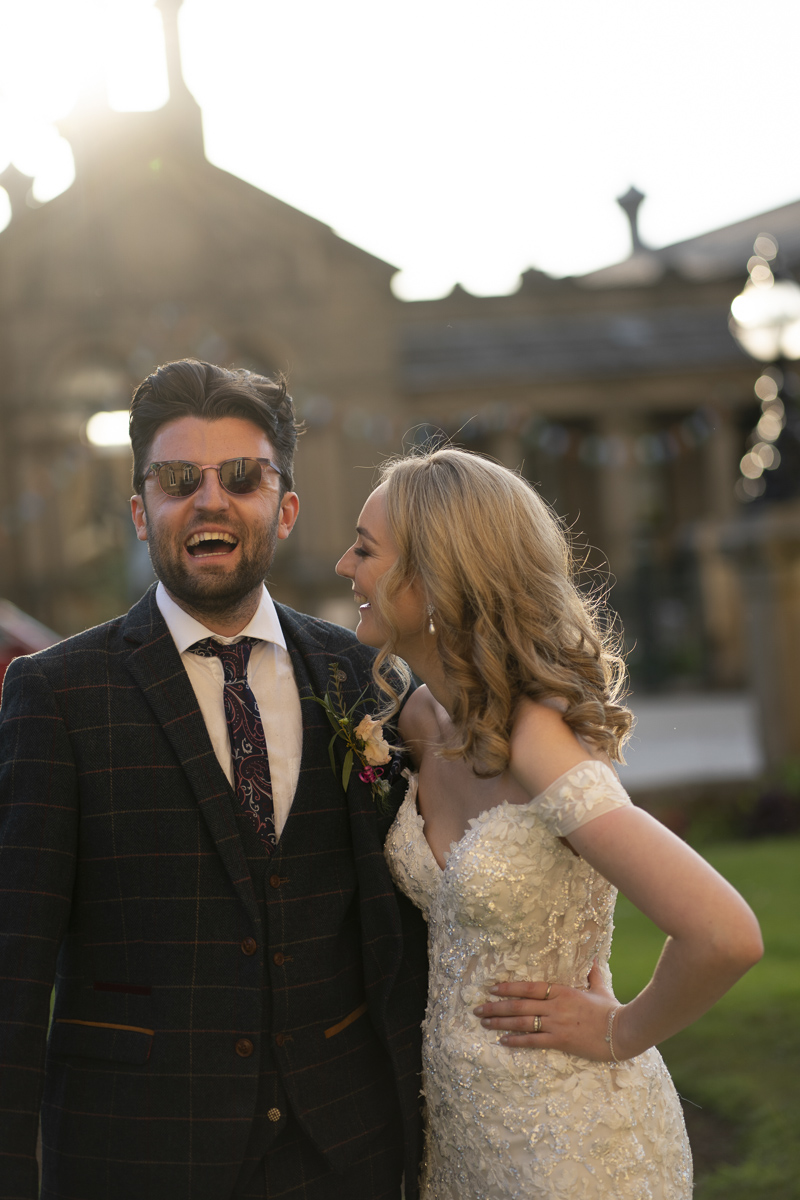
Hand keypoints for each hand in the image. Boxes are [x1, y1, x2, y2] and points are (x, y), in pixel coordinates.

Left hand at [473, 960, 624, 1061]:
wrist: (623, 1030)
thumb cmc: (611, 1009)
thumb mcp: (599, 988)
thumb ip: (592, 973)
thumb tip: (593, 957)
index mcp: (562, 991)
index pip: (529, 987)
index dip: (509, 988)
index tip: (492, 988)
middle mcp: (555, 1006)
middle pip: (519, 1005)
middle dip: (496, 1006)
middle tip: (477, 1009)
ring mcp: (556, 1024)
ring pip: (521, 1022)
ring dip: (500, 1022)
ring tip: (484, 1023)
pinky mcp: (561, 1041)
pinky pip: (533, 1041)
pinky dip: (516, 1041)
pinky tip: (503, 1041)